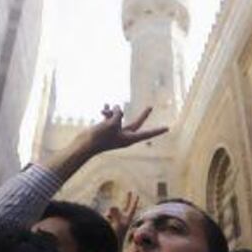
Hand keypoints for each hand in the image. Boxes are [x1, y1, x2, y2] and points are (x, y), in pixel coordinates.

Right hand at [45, 104, 167, 181]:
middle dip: (143, 114)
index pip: (146, 133)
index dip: (157, 130)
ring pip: (120, 117)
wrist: (83, 145)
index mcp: (128, 139)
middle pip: (136, 123)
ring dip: (115, 111)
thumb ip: (118, 114)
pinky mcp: (106, 129)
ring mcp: (115, 132)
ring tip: (106, 110)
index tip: (167, 128)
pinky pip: (110, 117)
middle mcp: (123, 136)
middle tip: (151, 106)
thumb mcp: (111, 124)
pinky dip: (107, 111)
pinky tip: (102, 107)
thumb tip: (117, 108)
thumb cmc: (99, 138)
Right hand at [106, 191, 138, 243]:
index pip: (132, 208)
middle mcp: (122, 219)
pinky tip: (103, 224)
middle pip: (126, 206)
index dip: (134, 200)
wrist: (109, 247)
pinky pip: (104, 216)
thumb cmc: (115, 237)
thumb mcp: (117, 223)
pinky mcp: (107, 222)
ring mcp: (115, 220)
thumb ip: (115, 213)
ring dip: (108, 215)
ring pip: (110, 211)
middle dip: (127, 199)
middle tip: (129, 191)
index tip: (137, 194)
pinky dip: (103, 218)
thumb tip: (112, 206)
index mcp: (127, 219)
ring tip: (108, 225)